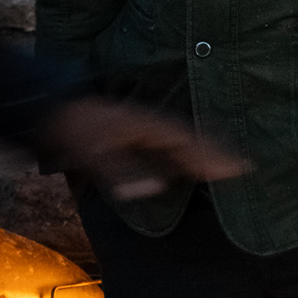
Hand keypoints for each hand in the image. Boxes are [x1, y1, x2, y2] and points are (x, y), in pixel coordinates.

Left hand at [37, 99, 243, 203]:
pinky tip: (188, 161)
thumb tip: (154, 190)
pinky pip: (172, 140)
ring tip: (227, 163)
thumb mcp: (94, 152)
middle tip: (245, 166)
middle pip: (194, 138)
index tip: (239, 168)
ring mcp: (146, 126)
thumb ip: (124, 172)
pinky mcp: (138, 131)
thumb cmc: (75, 129)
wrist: (52, 107)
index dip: (214, 156)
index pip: (189, 143)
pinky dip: (187, 149)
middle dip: (219, 152)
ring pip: (184, 138)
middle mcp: (153, 124)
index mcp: (149, 126)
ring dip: (206, 150)